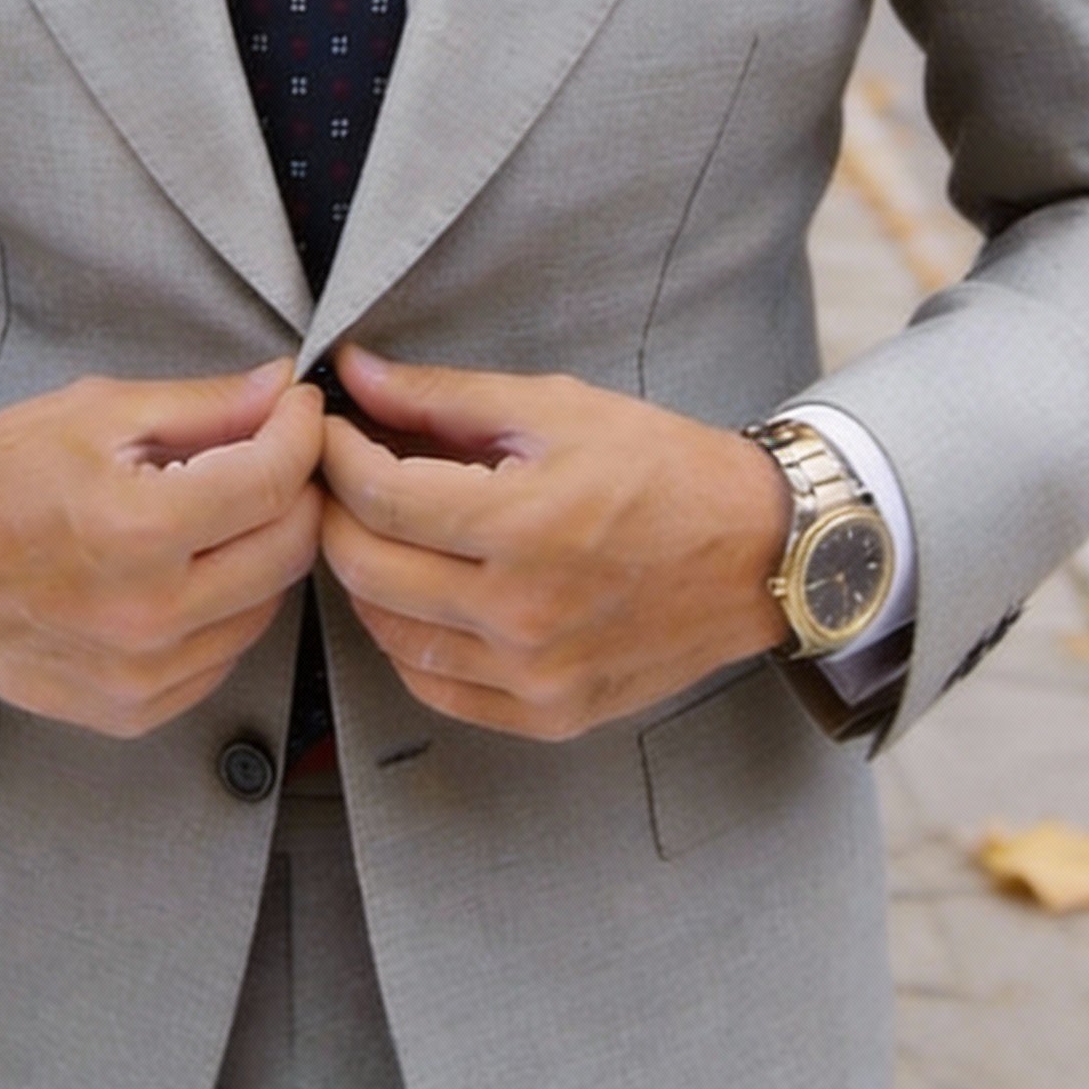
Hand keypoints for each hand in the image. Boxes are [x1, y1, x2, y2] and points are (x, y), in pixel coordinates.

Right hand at [0, 361, 323, 737]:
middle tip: (271, 452)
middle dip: (295, 488)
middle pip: (288, 549)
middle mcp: (146, 616)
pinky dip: (226, 607)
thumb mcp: (100, 411)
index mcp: (137, 530)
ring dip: (263, 550)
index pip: (274, 481)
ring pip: (267, 606)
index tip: (296, 409)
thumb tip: (282, 389)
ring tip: (223, 509)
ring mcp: (140, 675)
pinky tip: (189, 568)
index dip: (301, 433)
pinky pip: (223, 655)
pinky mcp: (132, 711)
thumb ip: (205, 405)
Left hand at [319, 348, 791, 740]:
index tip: (330, 428)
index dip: (335, 454)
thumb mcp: (556, 407)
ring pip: (389, 634)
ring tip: (379, 529)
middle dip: (335, 512)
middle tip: (339, 475)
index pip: (378, 495)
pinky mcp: (549, 714)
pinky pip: (435, 687)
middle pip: (366, 568)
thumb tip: (355, 373)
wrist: (758, 552)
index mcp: (523, 525)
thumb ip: (443, 396)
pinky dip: (407, 640)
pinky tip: (419, 594)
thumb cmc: (663, 468)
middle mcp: (522, 614)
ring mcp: (534, 676)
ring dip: (365, 576)